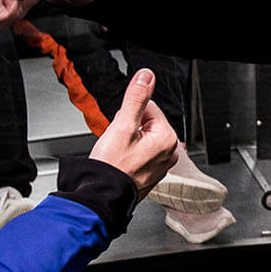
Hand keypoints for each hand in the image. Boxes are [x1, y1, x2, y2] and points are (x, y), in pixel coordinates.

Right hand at [88, 69, 177, 197]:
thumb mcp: (122, 125)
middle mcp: (169, 152)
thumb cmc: (112, 167)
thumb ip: (136, 98)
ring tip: (118, 154)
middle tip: (118, 143)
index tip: (122, 129)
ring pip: (142, 138)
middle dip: (129, 128)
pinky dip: (129, 155)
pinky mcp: (150, 174)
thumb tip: (147, 76)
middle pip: (146, 123)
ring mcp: (160, 165)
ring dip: (128, 141)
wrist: (101, 195)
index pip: (149, 108)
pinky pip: (140, 154)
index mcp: (167, 138)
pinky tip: (120, 162)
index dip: (129, 115)